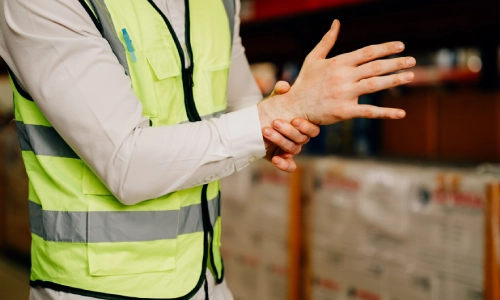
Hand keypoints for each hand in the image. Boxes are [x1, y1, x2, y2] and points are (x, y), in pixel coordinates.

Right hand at [258, 19, 414, 126]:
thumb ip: (327, 40)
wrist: (294, 107)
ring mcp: (344, 94)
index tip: (401, 46)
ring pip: (375, 85)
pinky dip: (386, 113)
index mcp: (338, 63)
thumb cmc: (305, 82)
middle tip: (412, 60)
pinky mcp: (344, 111)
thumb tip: (336, 22)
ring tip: (410, 76)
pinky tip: (401, 113)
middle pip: (375, 67)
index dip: (386, 48)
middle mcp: (343, 77)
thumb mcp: (313, 58)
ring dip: (394, 80)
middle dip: (396, 63)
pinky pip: (368, 111)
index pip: (367, 52)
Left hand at [263, 81, 319, 171]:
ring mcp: (291, 149)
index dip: (306, 126)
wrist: (252, 126)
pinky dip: (284, 164)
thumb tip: (284, 86)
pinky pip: (289, 166)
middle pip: (302, 139)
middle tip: (275, 123)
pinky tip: (275, 159)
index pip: (313, 129)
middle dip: (289, 131)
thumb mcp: (273, 101)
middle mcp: (299, 138)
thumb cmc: (268, 111)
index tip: (294, 120)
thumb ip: (278, 92)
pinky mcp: (282, 158)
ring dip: (280, 141)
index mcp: (302, 125)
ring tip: (266, 132)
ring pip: (293, 149)